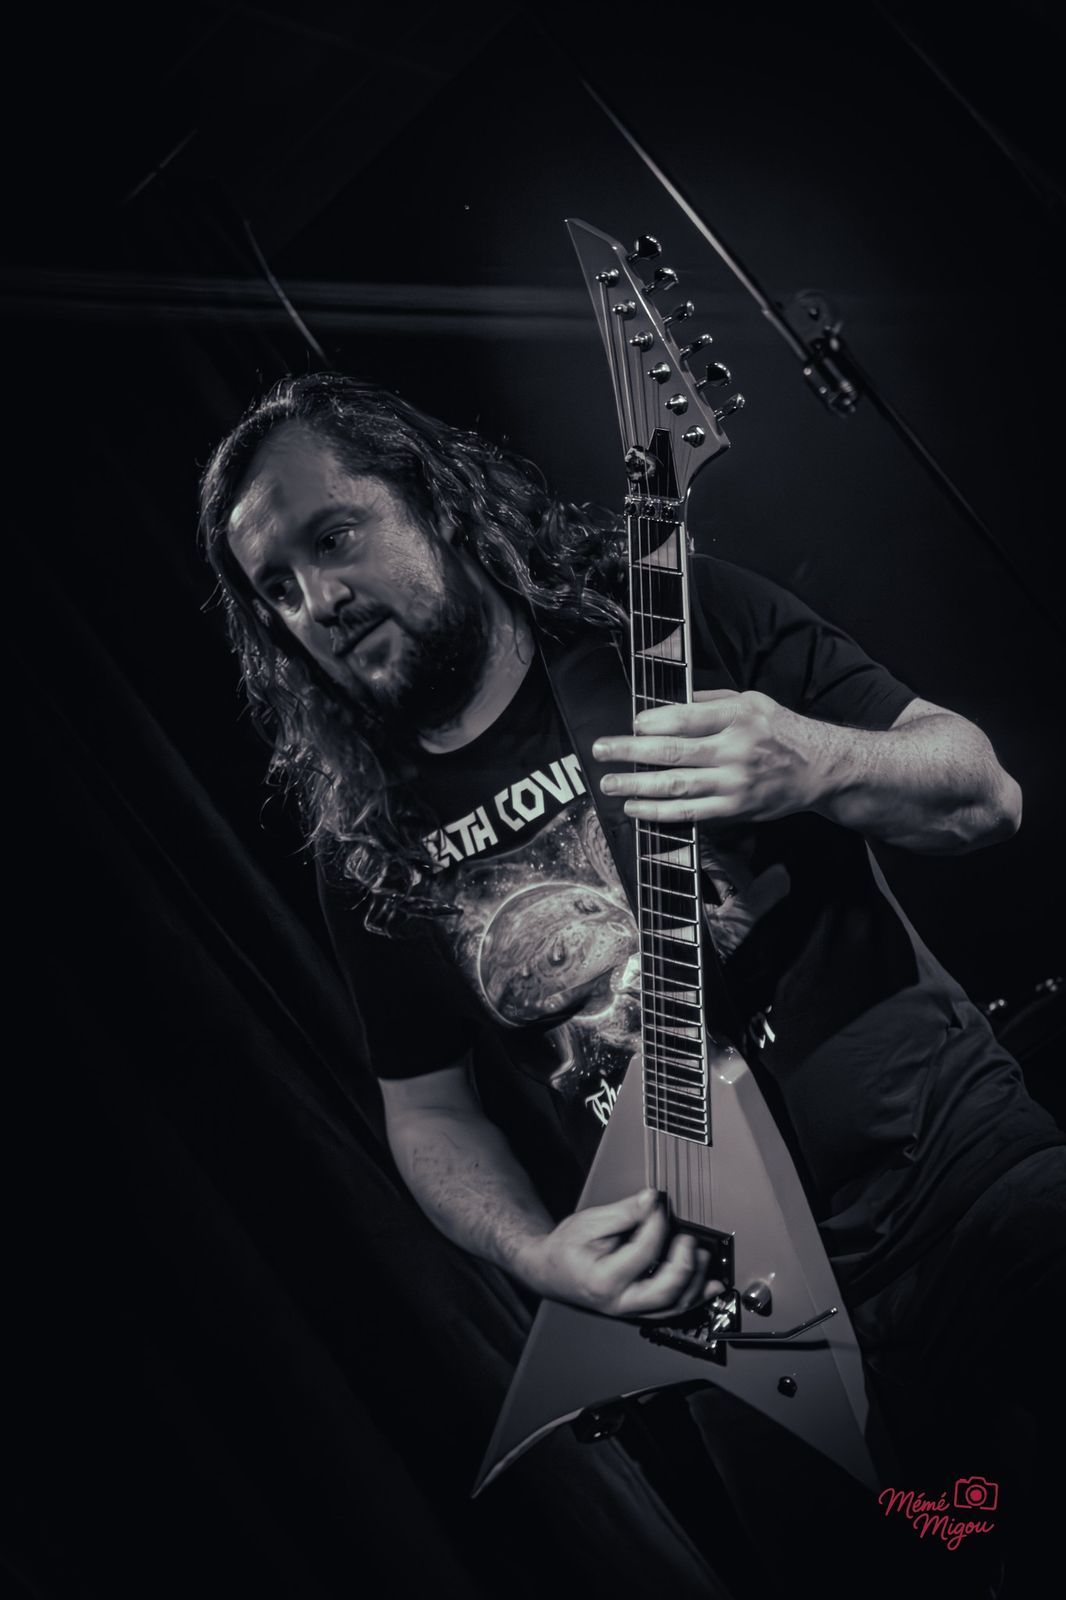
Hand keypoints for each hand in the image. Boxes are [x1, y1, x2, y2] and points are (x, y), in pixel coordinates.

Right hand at [515, 1187, 723, 1318]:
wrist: (550, 1271)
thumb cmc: (566, 1249)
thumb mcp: (590, 1223)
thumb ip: (624, 1212)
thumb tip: (652, 1200)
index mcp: (603, 1279)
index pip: (643, 1252)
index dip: (656, 1224)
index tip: (658, 1205)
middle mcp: (619, 1303)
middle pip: (665, 1292)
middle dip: (684, 1263)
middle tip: (687, 1238)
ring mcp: (630, 1311)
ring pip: (674, 1307)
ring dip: (696, 1282)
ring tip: (701, 1254)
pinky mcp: (639, 1310)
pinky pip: (673, 1311)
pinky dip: (695, 1298)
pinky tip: (711, 1286)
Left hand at [592, 688, 828, 824]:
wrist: (820, 768)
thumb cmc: (780, 730)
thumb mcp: (752, 701)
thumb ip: (710, 701)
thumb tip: (666, 705)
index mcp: (738, 716)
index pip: (687, 717)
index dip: (654, 721)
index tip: (632, 723)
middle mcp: (735, 749)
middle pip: (673, 751)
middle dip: (631, 751)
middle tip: (601, 750)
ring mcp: (734, 783)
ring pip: (676, 785)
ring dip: (637, 786)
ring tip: (610, 784)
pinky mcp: (735, 809)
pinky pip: (690, 812)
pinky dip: (659, 812)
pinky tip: (637, 808)